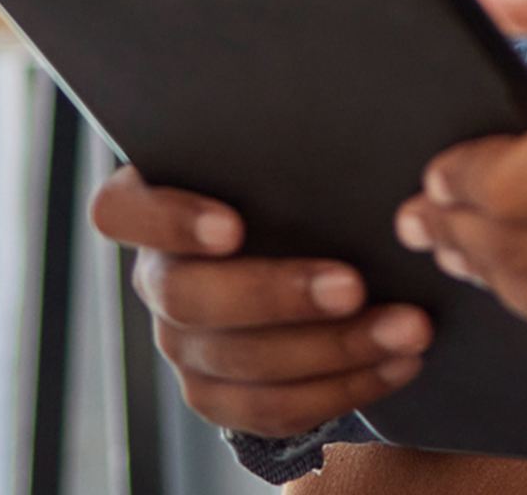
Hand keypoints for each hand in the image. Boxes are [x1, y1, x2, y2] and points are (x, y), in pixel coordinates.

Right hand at [92, 165, 430, 435]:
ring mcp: (182, 345)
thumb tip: (354, 118)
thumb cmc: (291, 186)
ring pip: (243, 362)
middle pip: (190, 298)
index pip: (120, 211)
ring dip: (335, 349)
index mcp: (151, 207)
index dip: (168, 221)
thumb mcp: (277, 158)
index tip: (232, 226)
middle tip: (353, 286)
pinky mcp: (217, 396)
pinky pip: (273, 408)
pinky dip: (344, 388)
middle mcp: (157, 279)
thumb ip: (286, 147)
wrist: (299, 251)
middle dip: (279, 295)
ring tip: (407, 329)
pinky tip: (399, 363)